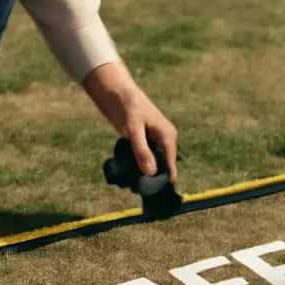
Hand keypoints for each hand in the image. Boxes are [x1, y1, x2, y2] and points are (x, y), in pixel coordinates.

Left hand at [82, 62, 177, 183]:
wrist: (114, 90)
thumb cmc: (127, 105)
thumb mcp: (133, 129)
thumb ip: (141, 150)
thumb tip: (151, 173)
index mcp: (168, 137)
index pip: (170, 168)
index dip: (161, 182)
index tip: (148, 194)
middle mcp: (163, 142)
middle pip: (160, 170)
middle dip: (148, 180)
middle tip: (131, 188)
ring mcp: (152, 143)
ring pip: (149, 166)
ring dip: (138, 174)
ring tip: (124, 180)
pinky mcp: (141, 143)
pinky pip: (141, 160)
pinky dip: (133, 166)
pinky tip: (122, 170)